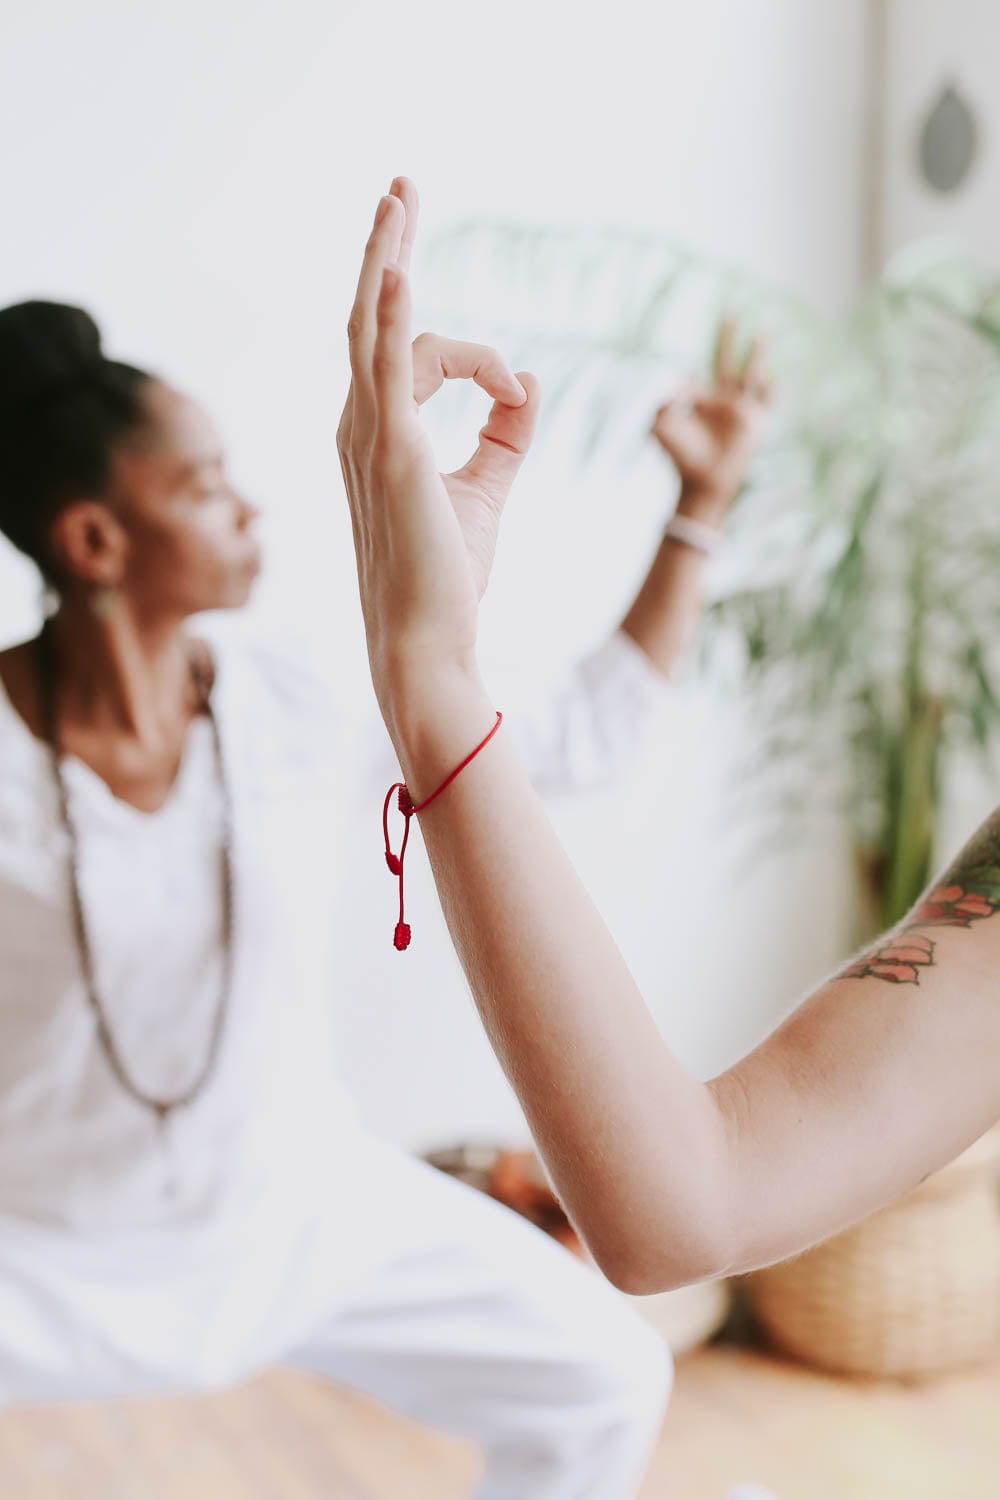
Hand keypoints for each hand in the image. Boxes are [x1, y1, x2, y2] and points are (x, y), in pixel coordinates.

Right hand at [337, 179, 540, 706]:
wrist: (428, 643)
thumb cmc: (448, 577)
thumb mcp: (487, 491)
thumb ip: (507, 436)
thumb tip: (533, 383)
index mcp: (380, 435)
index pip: (415, 356)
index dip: (476, 358)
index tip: (516, 391)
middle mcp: (361, 426)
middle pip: (369, 318)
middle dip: (387, 249)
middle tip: (401, 190)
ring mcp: (369, 438)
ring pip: (371, 328)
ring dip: (387, 257)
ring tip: (400, 196)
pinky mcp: (392, 455)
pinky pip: (385, 372)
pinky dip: (390, 318)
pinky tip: (398, 270)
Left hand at [651, 317, 773, 526]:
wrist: (703, 481)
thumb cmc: (680, 457)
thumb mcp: (660, 428)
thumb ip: (660, 403)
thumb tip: (677, 383)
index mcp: (697, 401)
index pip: (693, 377)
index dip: (685, 386)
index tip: (681, 403)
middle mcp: (720, 400)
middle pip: (724, 360)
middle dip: (727, 336)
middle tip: (731, 310)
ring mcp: (739, 409)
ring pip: (749, 373)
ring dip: (755, 353)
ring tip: (762, 332)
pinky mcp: (754, 422)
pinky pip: (766, 399)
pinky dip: (767, 386)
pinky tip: (762, 375)